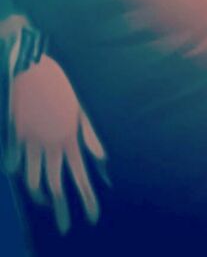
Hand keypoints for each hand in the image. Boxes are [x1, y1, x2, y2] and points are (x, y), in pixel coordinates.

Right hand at [2, 53, 107, 234]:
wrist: (29, 67)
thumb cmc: (59, 83)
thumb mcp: (80, 106)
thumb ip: (91, 134)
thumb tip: (104, 160)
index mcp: (70, 136)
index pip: (82, 175)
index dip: (87, 198)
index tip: (93, 218)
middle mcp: (51, 143)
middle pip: (56, 185)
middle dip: (63, 210)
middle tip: (67, 228)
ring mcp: (30, 142)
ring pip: (33, 181)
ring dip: (40, 197)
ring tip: (47, 205)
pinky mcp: (15, 137)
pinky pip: (16, 165)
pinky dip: (21, 174)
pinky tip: (26, 178)